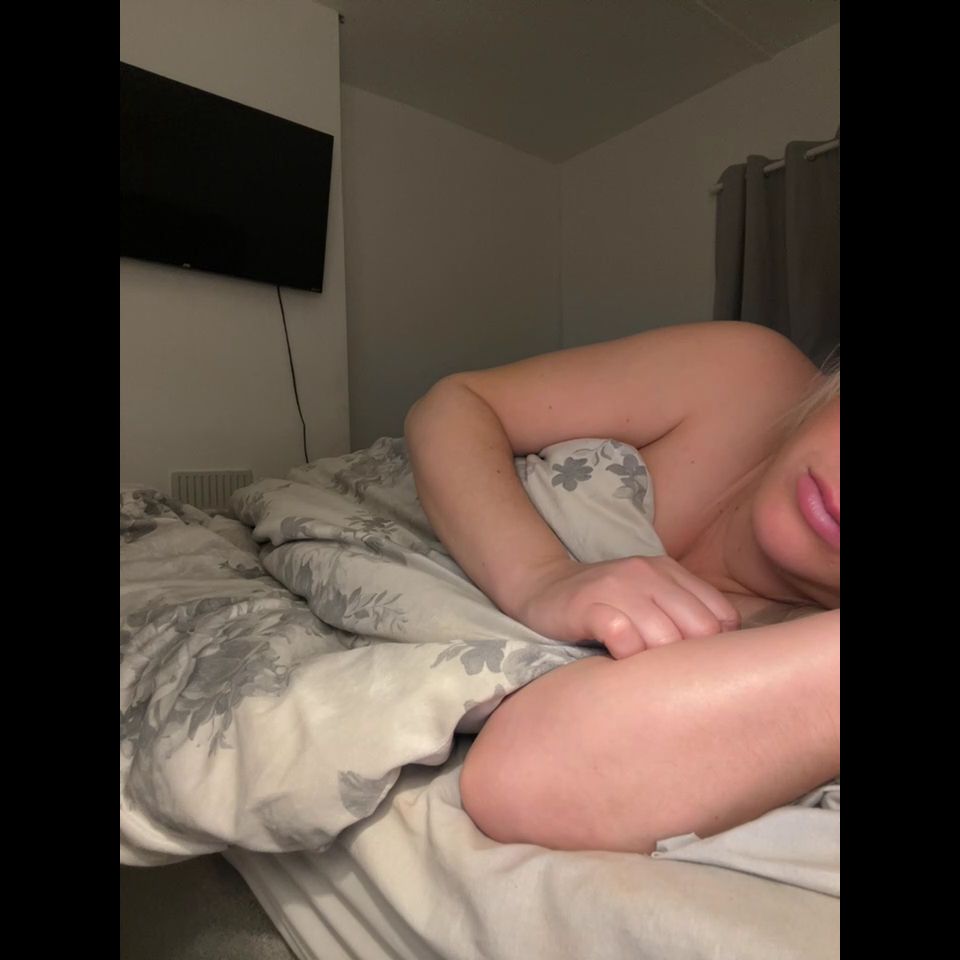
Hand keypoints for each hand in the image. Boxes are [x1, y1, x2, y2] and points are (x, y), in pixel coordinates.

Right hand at [515, 556, 740, 658]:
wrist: (543, 587)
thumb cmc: (605, 605)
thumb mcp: (650, 599)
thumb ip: (685, 615)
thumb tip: (729, 659)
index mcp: (670, 571)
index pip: (721, 617)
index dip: (713, 650)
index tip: (690, 665)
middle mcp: (647, 572)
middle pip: (699, 630)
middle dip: (688, 661)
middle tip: (665, 675)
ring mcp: (616, 585)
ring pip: (663, 636)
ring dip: (655, 663)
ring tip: (640, 671)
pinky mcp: (586, 603)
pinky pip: (622, 636)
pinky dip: (625, 655)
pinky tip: (616, 660)